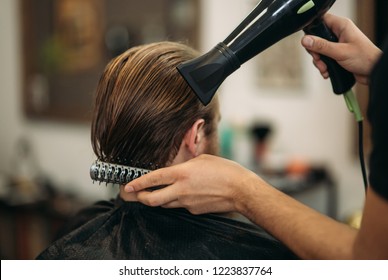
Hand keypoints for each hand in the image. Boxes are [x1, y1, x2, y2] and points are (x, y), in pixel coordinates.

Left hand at [123, 154, 262, 214]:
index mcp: (182, 174)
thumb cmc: (224, 170)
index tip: (127, 186)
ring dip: (158, 199)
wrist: (240, 190)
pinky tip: (186, 194)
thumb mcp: (202, 159)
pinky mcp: (194, 210)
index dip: (138, 183)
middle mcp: (181, 190)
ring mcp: (187, 203)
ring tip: (157, 193)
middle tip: (135, 195)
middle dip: (141, 198)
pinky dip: (177, 201)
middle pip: (153, 199)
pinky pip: (180, 206)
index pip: (153, 179)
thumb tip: (176, 170)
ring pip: (165, 204)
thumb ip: (185, 165)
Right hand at [301, 13, 381, 84]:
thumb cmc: (365, 58)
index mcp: (342, 26)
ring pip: (319, 50)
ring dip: (319, 62)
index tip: (310, 43)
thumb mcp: (340, 52)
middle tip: (319, 59)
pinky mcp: (337, 55)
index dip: (313, 30)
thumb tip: (306, 40)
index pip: (321, 21)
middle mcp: (339, 34)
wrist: (374, 72)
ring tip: (325, 69)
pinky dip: (324, 66)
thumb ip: (321, 46)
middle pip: (317, 38)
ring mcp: (338, 44)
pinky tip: (327, 72)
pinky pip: (324, 58)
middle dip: (315, 52)